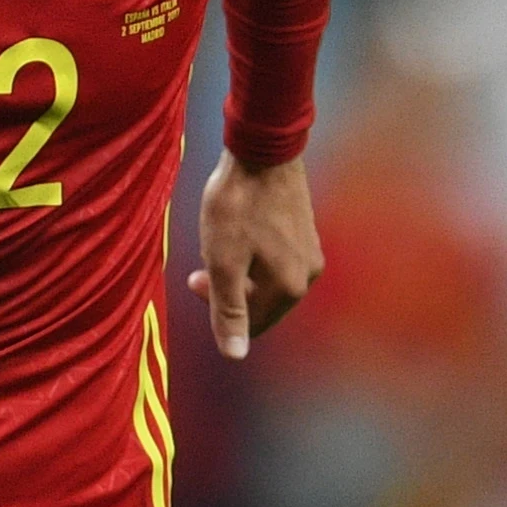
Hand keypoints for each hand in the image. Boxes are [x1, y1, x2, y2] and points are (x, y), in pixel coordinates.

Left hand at [187, 150, 320, 359]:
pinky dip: (252, 255)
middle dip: (228, 291)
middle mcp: (308, 275)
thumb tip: (234, 356)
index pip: (252, 324)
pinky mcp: (306, 231)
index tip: (196, 279)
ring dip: (239, 271)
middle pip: (261, 302)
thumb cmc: (237, 205)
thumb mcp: (223, 261)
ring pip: (267, 280)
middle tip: (200, 267)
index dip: (219, 310)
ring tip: (218, 244)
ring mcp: (310, 252)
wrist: (263, 150)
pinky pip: (275, 259)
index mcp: (289, 288)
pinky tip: (237, 232)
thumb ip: (228, 310)